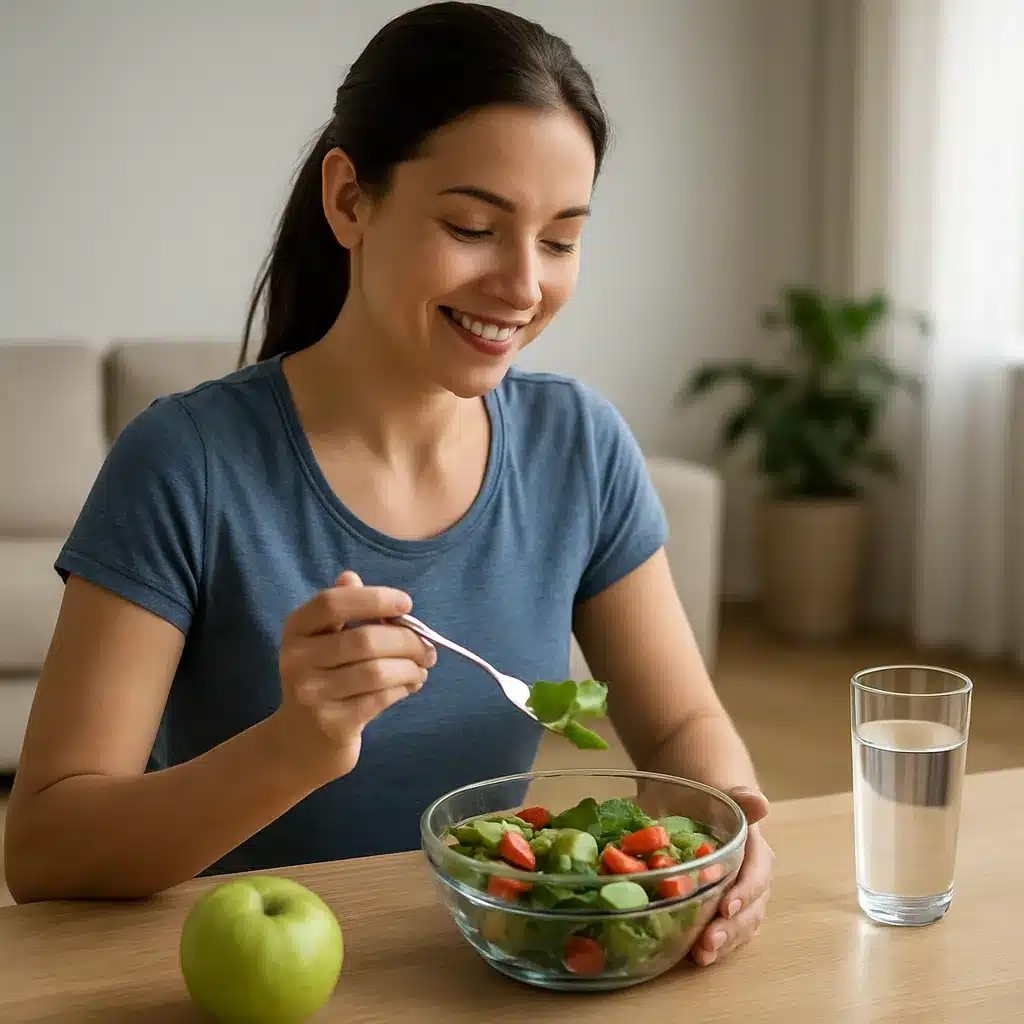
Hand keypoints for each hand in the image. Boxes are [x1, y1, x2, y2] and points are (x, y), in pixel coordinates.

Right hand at [271, 570, 435, 781]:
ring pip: (378, 671)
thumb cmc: (324, 679)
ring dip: (411, 668)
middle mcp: (296, 660)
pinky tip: (410, 686)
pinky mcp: (331, 724)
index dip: (374, 599)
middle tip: (428, 649)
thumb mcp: (323, 641)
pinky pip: (380, 699)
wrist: (300, 742)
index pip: (333, 602)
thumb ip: (342, 609)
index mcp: (296, 629)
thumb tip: (352, 577)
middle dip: (408, 641)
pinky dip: (404, 688)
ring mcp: (311, 694)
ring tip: (422, 669)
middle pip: (366, 639)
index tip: (407, 603)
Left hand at [690, 787, 772, 967]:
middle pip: (751, 908)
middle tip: (708, 943)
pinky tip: (696, 956)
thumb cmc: (710, 796)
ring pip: (742, 925)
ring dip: (725, 942)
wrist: (698, 801)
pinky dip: (716, 944)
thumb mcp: (721, 792)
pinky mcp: (725, 907)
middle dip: (732, 928)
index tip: (726, 907)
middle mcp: (754, 876)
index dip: (745, 893)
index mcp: (756, 849)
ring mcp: (741, 895)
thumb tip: (759, 803)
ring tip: (702, 956)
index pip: (757, 874)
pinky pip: (728, 930)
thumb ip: (741, 798)